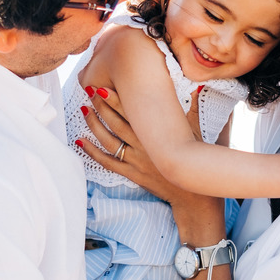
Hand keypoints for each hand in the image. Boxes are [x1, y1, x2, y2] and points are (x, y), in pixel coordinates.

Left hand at [78, 86, 196, 204]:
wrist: (193, 193)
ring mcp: (136, 160)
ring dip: (95, 125)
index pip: (133, 110)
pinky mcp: (132, 173)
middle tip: (89, 92)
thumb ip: (194, 108)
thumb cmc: (196, 158)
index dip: (116, 98)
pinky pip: (108, 162)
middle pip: (117, 123)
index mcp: (157, 132)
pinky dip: (93, 152)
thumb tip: (197, 87)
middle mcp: (144, 144)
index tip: (103, 86)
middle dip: (101, 106)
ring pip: (109, 141)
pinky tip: (81, 142)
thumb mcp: (198, 131)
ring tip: (85, 111)